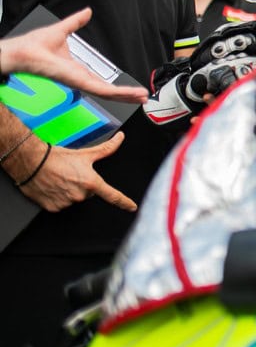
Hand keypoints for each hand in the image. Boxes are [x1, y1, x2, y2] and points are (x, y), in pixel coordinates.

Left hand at [0, 8, 147, 102]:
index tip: (131, 88)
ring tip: (143, 97)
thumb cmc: (33, 45)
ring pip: (109, 93)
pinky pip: (102, 90)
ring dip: (127, 96)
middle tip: (143, 97)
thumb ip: (76, 22)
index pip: (102, 82)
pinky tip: (130, 94)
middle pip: (109, 92)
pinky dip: (119, 92)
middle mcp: (80, 79)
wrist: (22, 51)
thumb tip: (86, 12)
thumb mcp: (62, 30)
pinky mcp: (79, 82)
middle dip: (126, 95)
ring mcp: (80, 82)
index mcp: (77, 71)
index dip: (117, 86)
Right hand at [19, 132, 135, 211]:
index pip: (113, 196)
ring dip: (71, 191)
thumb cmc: (57, 157)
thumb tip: (120, 138)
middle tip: (73, 175)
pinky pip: (61, 205)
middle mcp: (80, 195)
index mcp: (91, 183)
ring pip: (75, 199)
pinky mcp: (53, 208)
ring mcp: (66, 203)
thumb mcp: (85, 153)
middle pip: (89, 193)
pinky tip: (54, 187)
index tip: (132, 207)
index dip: (124, 202)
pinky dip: (59, 197)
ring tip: (61, 179)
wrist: (32, 162)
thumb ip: (107, 148)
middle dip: (85, 185)